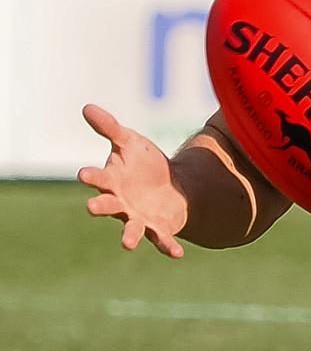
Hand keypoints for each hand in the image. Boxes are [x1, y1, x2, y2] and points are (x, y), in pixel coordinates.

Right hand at [78, 104, 187, 257]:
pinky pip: (162, 240)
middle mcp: (120, 203)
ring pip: (131, 229)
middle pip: (107, 206)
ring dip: (128, 236)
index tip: (83, 174)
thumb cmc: (143, 163)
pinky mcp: (158, 228)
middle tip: (92, 207)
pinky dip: (168, 247)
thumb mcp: (130, 142)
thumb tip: (86, 107)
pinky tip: (177, 254)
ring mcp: (137, 218)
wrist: (171, 185)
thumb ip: (109, 128)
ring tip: (127, 244)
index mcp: (112, 181)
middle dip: (100, 207)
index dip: (91, 176)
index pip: (98, 178)